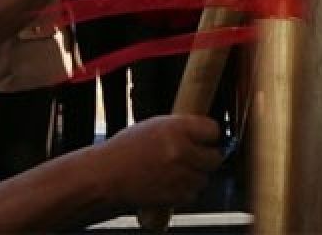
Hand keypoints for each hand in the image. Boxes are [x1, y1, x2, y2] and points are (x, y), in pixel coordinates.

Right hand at [94, 115, 221, 207]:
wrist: (106, 176)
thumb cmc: (124, 151)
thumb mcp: (153, 126)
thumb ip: (180, 129)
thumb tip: (201, 133)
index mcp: (176, 128)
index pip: (213, 129)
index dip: (209, 135)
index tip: (207, 137)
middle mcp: (182, 151)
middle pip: (215, 156)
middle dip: (206, 157)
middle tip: (194, 156)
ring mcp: (181, 175)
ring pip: (205, 177)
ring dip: (195, 175)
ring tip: (175, 170)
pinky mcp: (178, 195)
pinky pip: (194, 193)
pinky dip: (186, 190)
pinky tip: (170, 182)